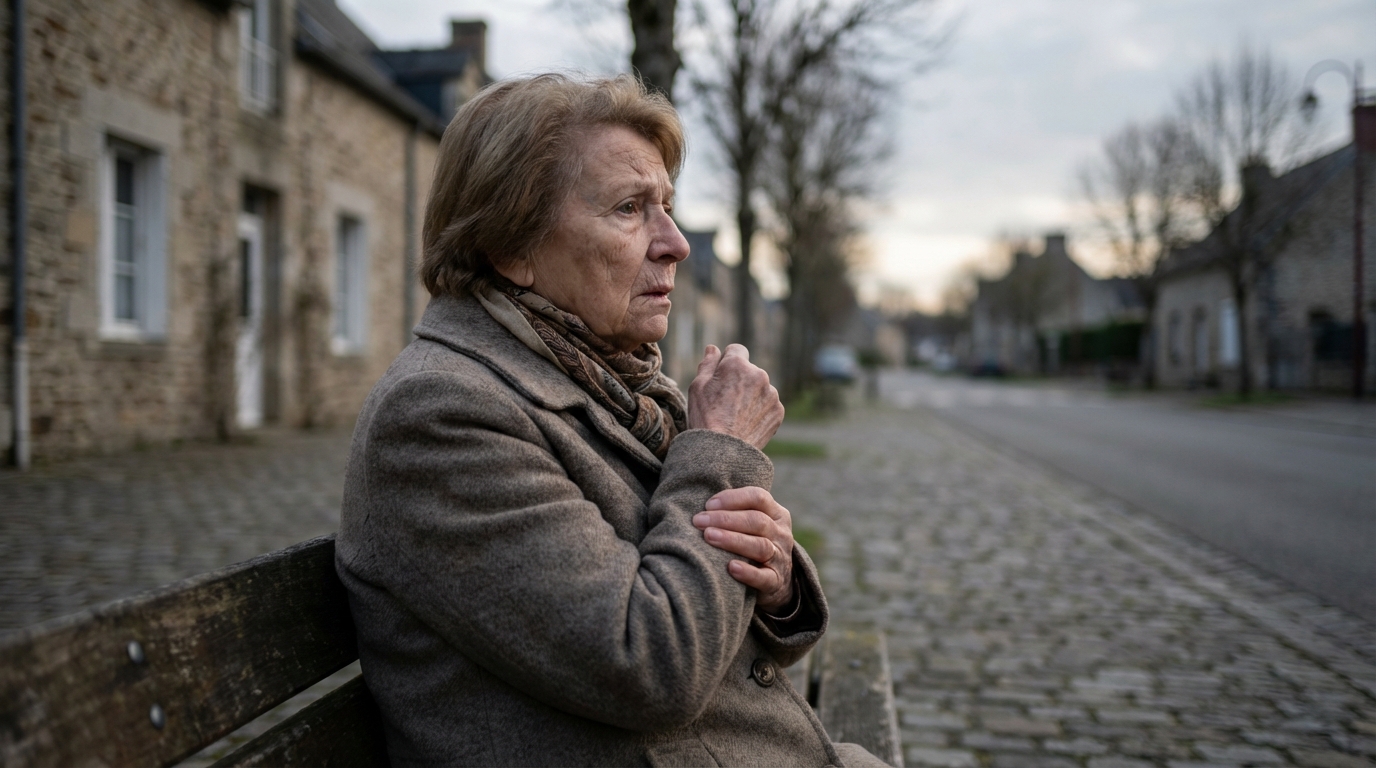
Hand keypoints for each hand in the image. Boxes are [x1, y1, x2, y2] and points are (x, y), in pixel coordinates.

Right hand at [687, 345, 783, 449]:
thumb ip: (708, 363)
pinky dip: (760, 411)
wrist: (723, 452)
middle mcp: (759, 374)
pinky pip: (768, 404)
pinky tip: (746, 424)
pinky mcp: (779, 411)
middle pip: (750, 370)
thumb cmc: (705, 417)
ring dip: (752, 396)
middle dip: (741, 380)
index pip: (737, 350)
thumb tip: (713, 348)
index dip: (727, 363)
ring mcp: (772, 393)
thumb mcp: (698, 387)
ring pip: (761, 388)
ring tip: (736, 416)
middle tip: (726, 402)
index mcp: (737, 365)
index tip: (722, 378)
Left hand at [692, 487, 794, 611]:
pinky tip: (731, 567)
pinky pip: (764, 577)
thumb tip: (701, 506)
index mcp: (777, 514)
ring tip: (709, 537)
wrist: (777, 581)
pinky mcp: (776, 582)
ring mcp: (780, 558)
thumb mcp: (753, 524)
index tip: (708, 505)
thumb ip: (735, 512)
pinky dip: (748, 572)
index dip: (733, 498)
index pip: (758, 498)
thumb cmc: (753, 543)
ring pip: (760, 546)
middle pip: (757, 521)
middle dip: (725, 519)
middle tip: (699, 521)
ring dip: (733, 540)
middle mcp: (781, 534)